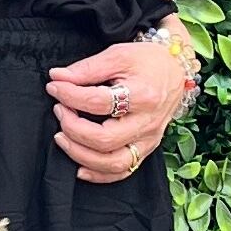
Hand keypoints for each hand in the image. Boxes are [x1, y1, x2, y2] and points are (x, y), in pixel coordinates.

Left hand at [44, 21, 189, 182]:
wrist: (176, 70)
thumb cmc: (147, 62)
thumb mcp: (119, 55)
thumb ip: (87, 68)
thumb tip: (58, 77)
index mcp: (143, 95)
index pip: (99, 102)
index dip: (71, 96)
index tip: (55, 87)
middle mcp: (147, 122)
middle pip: (104, 140)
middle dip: (74, 129)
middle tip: (60, 113)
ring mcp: (147, 141)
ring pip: (112, 163)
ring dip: (80, 155)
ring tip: (62, 138)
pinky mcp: (145, 151)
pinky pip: (121, 173)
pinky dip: (97, 175)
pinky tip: (79, 166)